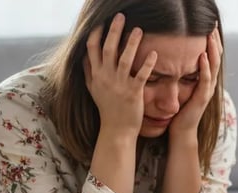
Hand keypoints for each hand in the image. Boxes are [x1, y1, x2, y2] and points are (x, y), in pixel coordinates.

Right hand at [84, 13, 157, 138]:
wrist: (116, 130)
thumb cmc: (107, 108)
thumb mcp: (93, 89)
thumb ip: (89, 71)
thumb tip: (83, 56)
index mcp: (96, 75)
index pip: (92, 49)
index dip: (96, 33)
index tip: (101, 22)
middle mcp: (106, 77)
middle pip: (108, 49)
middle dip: (114, 31)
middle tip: (120, 16)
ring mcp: (120, 84)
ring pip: (125, 59)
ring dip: (132, 43)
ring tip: (138, 29)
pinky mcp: (133, 92)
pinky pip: (141, 75)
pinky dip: (147, 63)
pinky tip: (153, 53)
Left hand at [168, 25, 221, 140]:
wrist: (181, 131)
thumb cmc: (179, 111)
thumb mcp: (181, 87)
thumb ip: (182, 74)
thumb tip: (173, 59)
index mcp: (204, 80)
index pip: (212, 56)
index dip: (211, 41)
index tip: (208, 26)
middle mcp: (209, 83)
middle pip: (217, 57)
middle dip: (215, 41)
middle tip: (213, 25)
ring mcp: (207, 91)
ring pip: (214, 66)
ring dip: (213, 50)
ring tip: (211, 36)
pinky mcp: (202, 98)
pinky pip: (205, 80)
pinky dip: (205, 68)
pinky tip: (203, 56)